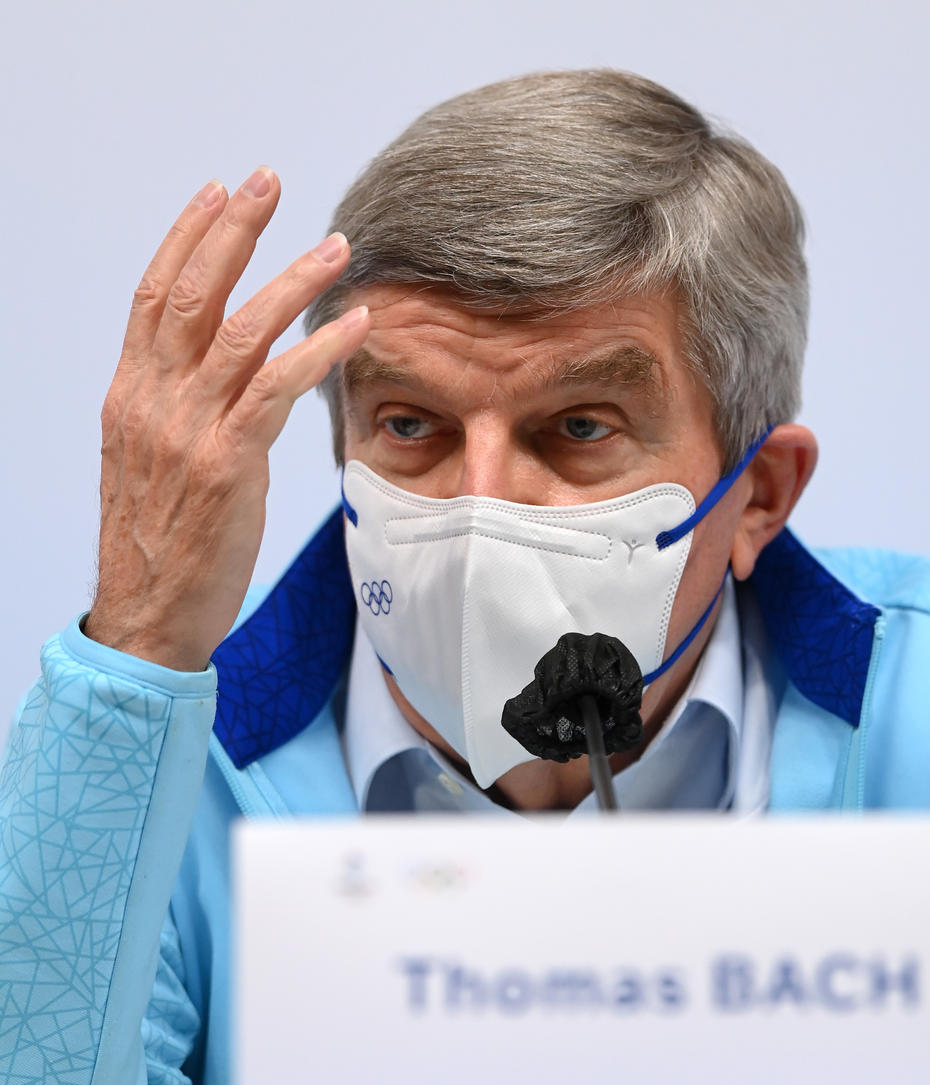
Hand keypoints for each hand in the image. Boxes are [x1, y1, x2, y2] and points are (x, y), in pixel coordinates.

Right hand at [87, 167, 368, 670]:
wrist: (148, 619)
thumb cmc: (158, 550)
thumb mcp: (154, 467)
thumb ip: (179, 415)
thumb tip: (217, 384)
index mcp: (130, 398)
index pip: (152, 297)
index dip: (186, 238)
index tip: (218, 194)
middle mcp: (152, 403)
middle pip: (191, 294)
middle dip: (232, 230)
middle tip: (268, 178)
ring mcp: (188, 432)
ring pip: (238, 331)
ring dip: (291, 279)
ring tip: (335, 245)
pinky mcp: (228, 465)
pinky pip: (276, 389)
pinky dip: (320, 350)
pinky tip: (355, 324)